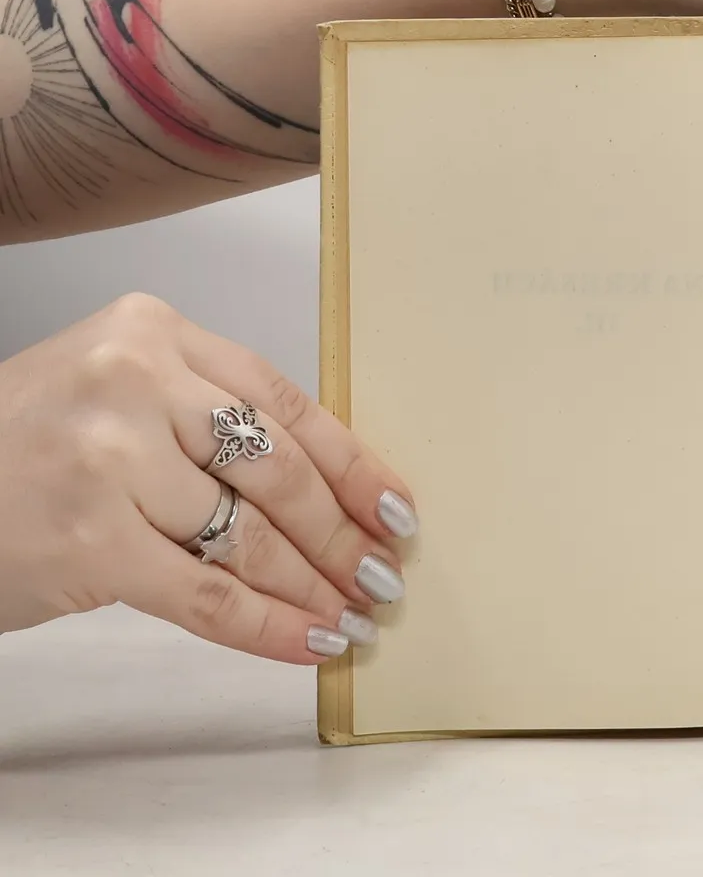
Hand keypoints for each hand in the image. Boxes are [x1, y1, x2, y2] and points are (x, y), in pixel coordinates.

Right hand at [0, 293, 416, 662]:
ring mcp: (111, 462)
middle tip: (385, 571)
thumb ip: (200, 412)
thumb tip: (320, 482)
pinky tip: (306, 640)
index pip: (283, 398)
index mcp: (153, 331)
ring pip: (248, 535)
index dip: (350, 460)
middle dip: (342, 529)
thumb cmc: (19, 445)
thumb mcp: (112, 389)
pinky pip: (203, 594)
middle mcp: (137, 384)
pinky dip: (265, 624)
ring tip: (353, 612)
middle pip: (276, 466)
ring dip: (313, 583)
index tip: (394, 503)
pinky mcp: (89, 542)